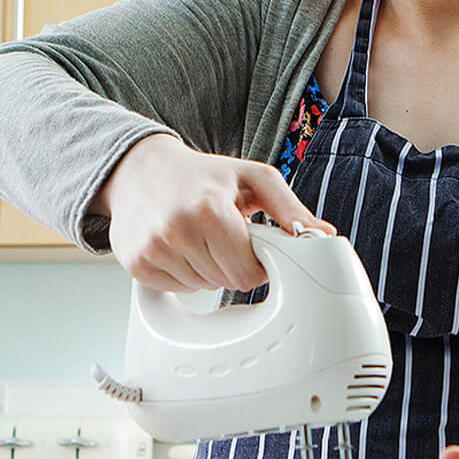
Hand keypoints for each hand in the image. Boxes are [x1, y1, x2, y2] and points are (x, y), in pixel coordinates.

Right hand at [96, 133, 331, 291]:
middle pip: (226, 282)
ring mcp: (152, 250)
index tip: (251, 244)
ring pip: (202, 287)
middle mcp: (176, 231)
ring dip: (209, 269)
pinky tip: (181, 246)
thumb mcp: (252, 178)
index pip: (247, 273)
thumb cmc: (202, 174)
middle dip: (233, 263)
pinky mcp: (136, 264)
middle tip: (224, 235)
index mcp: (208, 209)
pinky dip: (184, 273)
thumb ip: (289, 209)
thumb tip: (322, 235)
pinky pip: (177, 288)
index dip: (257, 262)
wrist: (140, 169)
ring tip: (201, 236)